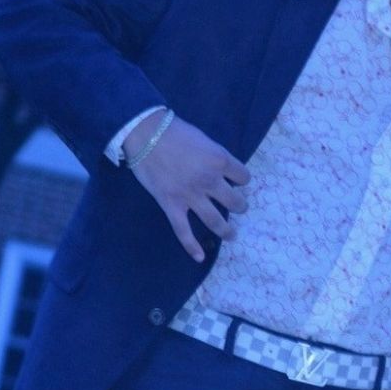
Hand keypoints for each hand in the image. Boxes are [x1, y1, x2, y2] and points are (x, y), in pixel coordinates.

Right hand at [125, 110, 250, 261]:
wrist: (147, 134)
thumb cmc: (176, 132)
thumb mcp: (205, 140)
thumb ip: (215, 156)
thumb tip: (221, 168)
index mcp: (221, 161)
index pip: (244, 177)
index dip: (242, 180)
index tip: (238, 181)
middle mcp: (210, 181)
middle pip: (234, 201)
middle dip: (240, 206)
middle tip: (239, 208)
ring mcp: (191, 196)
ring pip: (215, 220)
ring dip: (227, 230)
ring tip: (232, 234)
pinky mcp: (172, 205)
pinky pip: (183, 231)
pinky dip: (191, 246)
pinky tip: (199, 257)